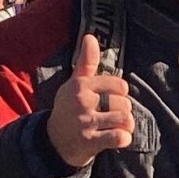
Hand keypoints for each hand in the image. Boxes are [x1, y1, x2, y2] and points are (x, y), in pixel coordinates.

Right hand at [46, 33, 132, 168]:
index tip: (110, 100)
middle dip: (123, 112)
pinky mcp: (88, 141)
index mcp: (81, 85)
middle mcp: (82, 101)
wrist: (53, 141)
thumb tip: (90, 36)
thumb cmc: (70, 108)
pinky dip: (124, 139)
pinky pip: (119, 137)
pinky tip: (116, 138)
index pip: (121, 86)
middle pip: (124, 103)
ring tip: (116, 127)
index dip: (120, 94)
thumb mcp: (75, 83)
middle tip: (111, 117)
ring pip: (125, 119)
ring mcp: (85, 122)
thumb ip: (87, 62)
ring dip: (126, 126)